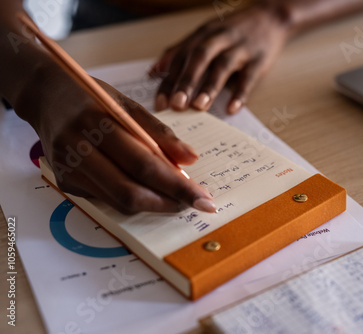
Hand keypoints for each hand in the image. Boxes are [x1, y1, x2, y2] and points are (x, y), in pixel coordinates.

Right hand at [18, 69, 215, 214]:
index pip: (146, 165)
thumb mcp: (127, 104)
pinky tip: (148, 192)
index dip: (178, 186)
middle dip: (169, 203)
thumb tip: (191, 159)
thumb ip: (160, 133)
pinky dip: (131, 199)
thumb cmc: (93, 96)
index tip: (205, 199)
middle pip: (130, 191)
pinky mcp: (65, 181)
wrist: (45, 96)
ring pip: (117, 201)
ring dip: (153, 204)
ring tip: (176, 198)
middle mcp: (79, 149)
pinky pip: (105, 199)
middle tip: (195, 204)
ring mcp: (68, 168)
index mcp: (98, 123)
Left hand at [150, 2, 288, 113]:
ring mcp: (241, 48)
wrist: (271, 17)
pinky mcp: (260, 59)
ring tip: (199, 106)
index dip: (168, 80)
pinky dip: (240, 93)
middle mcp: (219, 38)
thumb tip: (154, 71)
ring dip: (210, 86)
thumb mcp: (205, 34)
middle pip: (199, 58)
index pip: (180, 57)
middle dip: (186, 81)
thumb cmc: (233, 31)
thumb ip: (180, 50)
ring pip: (223, 65)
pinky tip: (232, 108)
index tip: (160, 103)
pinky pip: (249, 77)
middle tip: (176, 105)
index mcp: (203, 34)